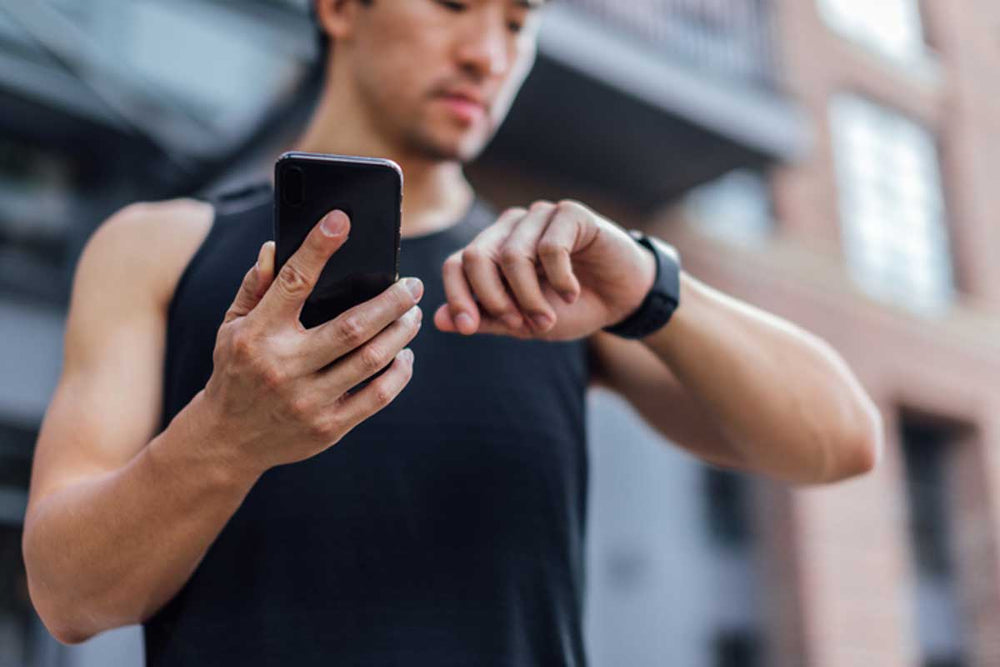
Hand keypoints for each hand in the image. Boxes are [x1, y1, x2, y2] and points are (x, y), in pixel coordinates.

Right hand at [203, 209, 422, 474]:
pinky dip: (399, 372)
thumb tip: (276, 247)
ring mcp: (308, 400)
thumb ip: (255, 287)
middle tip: (413, 284)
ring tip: (412, 314)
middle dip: (391, 301)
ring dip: (401, 332)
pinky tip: (404, 353)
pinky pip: (377, 396)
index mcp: (258, 335)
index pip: (293, 282)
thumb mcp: (231, 327)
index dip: (318, 248)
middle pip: (353, 327)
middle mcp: (284, 367)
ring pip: (371, 360)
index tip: (341, 220)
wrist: (226, 441)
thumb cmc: (236, 371)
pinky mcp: (328, 427)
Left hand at [434, 200, 656, 340]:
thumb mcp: (525, 321)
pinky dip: (559, 279)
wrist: (622, 299)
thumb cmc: (571, 308)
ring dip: (530, 297)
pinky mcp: (570, 213)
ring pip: (513, 255)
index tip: (468, 328)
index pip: (455, 264)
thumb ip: (486, 319)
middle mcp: (510, 228)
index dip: (457, 296)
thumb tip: (439, 320)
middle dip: (493, 298)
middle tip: (518, 325)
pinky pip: (549, 247)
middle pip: (476, 256)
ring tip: (549, 319)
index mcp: (493, 250)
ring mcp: (539, 216)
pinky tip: (572, 292)